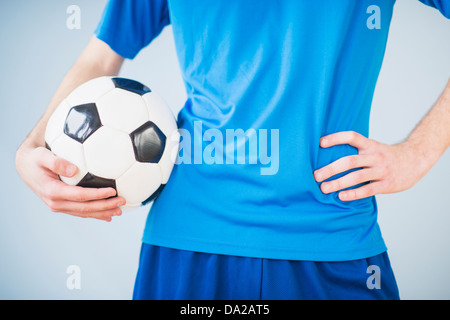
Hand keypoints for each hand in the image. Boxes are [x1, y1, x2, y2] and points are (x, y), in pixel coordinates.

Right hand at [15, 145, 125, 220]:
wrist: (25, 167)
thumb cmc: (36, 158)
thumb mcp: (42, 155)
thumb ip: (56, 161)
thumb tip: (74, 169)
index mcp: (53, 191)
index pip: (80, 196)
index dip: (97, 195)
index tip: (113, 191)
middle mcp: (55, 203)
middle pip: (85, 208)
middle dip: (105, 206)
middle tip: (122, 202)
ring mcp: (58, 206)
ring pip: (84, 212)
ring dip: (102, 212)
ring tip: (119, 211)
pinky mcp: (62, 205)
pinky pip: (80, 211)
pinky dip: (94, 214)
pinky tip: (107, 215)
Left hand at [313, 131, 427, 200]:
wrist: (416, 160)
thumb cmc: (387, 156)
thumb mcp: (374, 147)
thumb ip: (357, 152)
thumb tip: (330, 158)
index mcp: (370, 145)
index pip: (352, 137)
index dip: (336, 138)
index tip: (320, 143)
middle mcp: (375, 156)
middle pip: (350, 161)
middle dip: (331, 169)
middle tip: (316, 176)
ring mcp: (381, 170)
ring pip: (356, 177)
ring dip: (338, 183)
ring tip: (324, 188)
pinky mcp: (387, 184)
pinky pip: (367, 190)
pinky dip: (353, 193)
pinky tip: (341, 196)